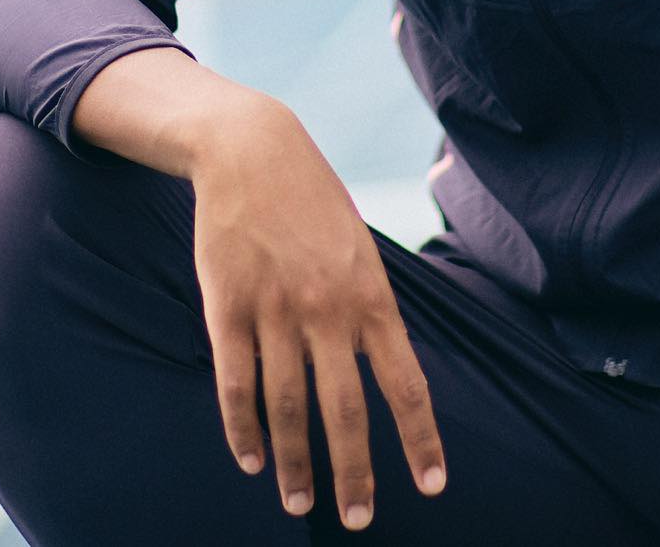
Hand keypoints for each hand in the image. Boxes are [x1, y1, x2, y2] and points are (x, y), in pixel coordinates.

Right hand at [190, 94, 446, 530]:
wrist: (253, 150)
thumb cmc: (314, 205)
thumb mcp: (361, 251)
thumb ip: (371, 311)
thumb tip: (386, 374)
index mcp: (371, 296)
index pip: (405, 383)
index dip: (419, 439)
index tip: (431, 486)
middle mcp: (328, 309)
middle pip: (345, 410)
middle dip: (355, 473)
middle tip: (358, 519)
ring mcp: (275, 309)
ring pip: (287, 407)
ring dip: (295, 463)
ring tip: (300, 502)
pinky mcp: (227, 307)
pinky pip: (236, 382)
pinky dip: (242, 429)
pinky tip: (250, 460)